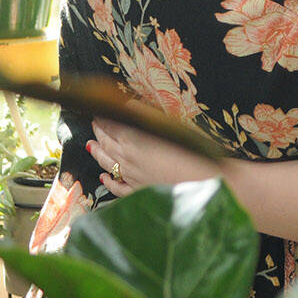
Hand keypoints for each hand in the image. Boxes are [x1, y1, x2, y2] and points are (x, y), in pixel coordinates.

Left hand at [88, 116, 217, 197]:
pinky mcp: (140, 192)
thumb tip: (128, 105)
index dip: (103, 118)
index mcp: (135, 139)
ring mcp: (133, 177)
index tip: (98, 111)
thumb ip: (147, 114)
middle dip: (99, 131)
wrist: (206, 183)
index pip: (112, 126)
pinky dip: (108, 182)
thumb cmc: (194, 151)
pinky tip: (103, 178)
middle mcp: (129, 159)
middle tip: (94, 123)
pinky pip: (117, 188)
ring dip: (97, 153)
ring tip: (90, 145)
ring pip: (107, 164)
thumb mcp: (172, 125)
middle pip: (107, 143)